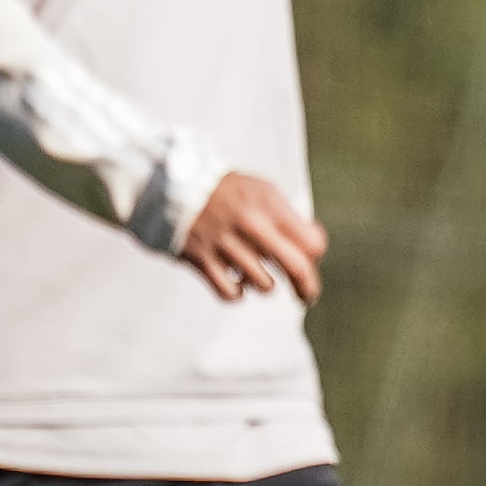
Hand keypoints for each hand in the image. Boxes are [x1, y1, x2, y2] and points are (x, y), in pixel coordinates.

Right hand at [176, 171, 324, 304]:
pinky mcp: (201, 260)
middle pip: (296, 268)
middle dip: (307, 288)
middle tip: (308, 297)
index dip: (315, 254)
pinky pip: (231, 294)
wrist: (170, 188)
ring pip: (265, 285)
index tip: (310, 257)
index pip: (312, 243)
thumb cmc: (224, 192)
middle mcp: (250, 225)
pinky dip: (237, 293)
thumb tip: (314, 248)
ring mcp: (225, 244)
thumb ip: (287, 216)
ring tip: (253, 273)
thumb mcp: (261, 190)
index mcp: (269, 205)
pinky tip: (236, 283)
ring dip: (263, 284)